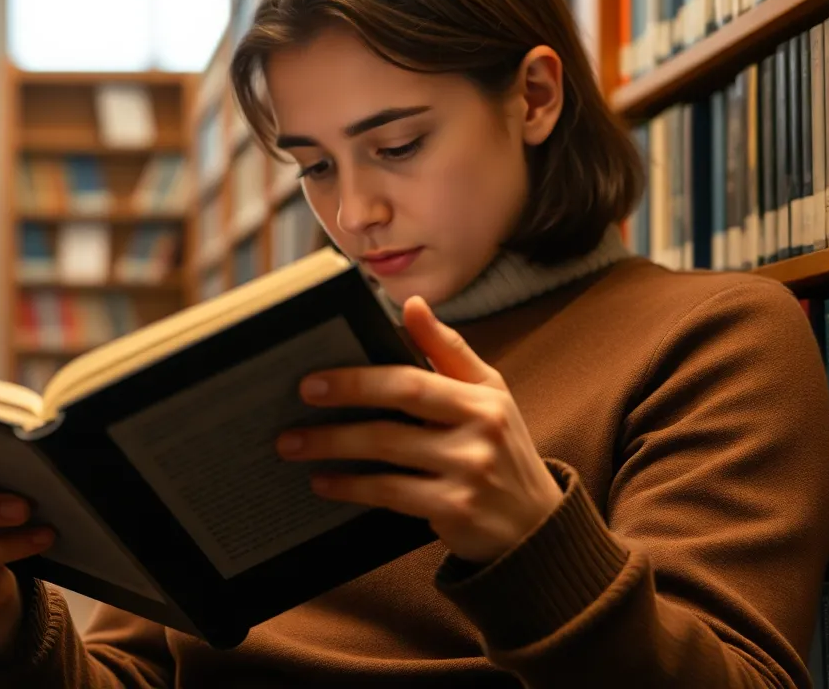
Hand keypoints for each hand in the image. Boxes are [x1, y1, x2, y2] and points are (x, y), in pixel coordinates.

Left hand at [276, 296, 562, 564]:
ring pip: (386, 457)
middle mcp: (479, 433)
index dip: (359, 380)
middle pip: (394, 417)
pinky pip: (390, 495)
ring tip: (295, 447)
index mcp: (481, 398)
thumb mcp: (488, 393)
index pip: (411, 380)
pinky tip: (325, 484)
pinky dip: (352, 488)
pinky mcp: (456, 511)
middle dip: (338, 412)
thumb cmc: (501, 447)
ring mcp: (468, 475)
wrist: (535, 524)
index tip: (313, 381)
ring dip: (334, 450)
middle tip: (293, 413)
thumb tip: (413, 304)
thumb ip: (447, 350)